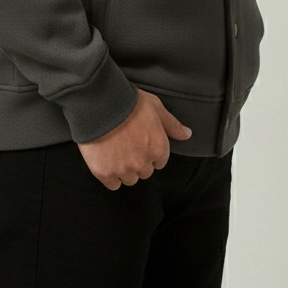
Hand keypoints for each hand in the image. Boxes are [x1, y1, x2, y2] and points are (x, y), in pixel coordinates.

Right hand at [77, 88, 192, 190]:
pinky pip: (112, 184)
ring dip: (124, 169)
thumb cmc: (129, 102)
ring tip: (115, 151)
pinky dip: (110, 175)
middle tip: (127, 145)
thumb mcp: (156, 107)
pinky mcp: (105, 173)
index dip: (149, 151)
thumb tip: (187, 135)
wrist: (101, 103)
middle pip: (144, 172)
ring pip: (129, 179)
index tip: (140, 142)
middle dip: (138, 161)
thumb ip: (172, 124)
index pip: (159, 162)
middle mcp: (143, 163)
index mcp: (158, 148)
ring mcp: (124, 169)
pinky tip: (106, 160)